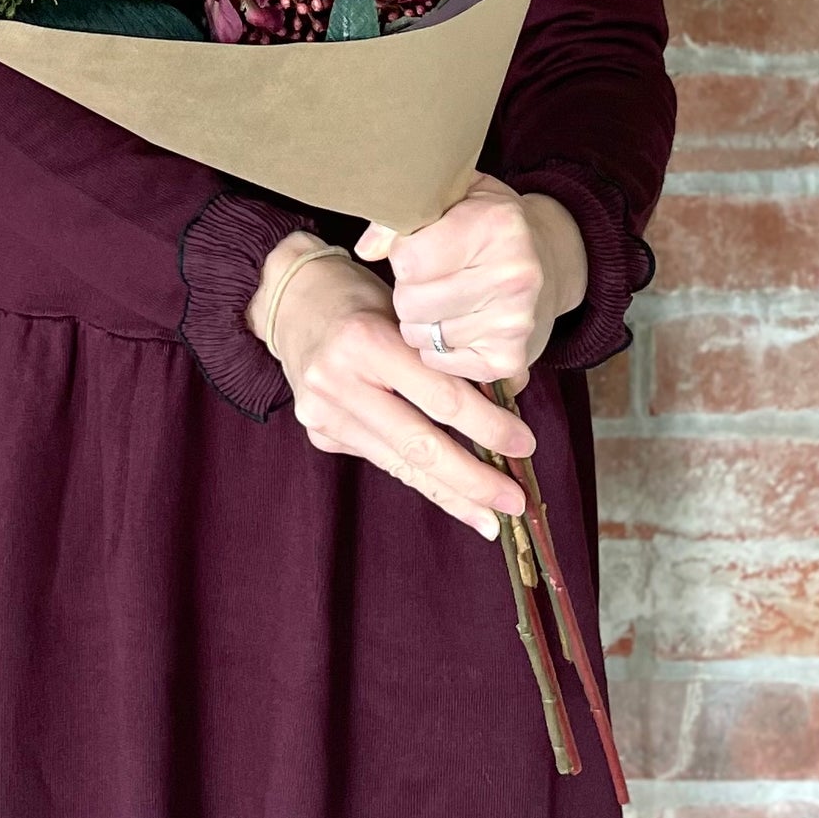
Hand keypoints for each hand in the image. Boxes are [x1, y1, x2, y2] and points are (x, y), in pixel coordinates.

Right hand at [247, 232, 536, 540]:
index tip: (525, 445)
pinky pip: (381, 459)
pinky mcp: (319, 433)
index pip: (439, 395)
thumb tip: (510, 395)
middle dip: (473, 479)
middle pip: (420, 444)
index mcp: (365, 340)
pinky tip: (450, 496)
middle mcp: (338, 380)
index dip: (487, 425)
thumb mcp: (405, 310)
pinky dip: (418, 477)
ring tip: (490, 519)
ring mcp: (323, 412)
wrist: (292, 301)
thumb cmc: (361, 298)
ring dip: (451, 495)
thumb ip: (445, 354)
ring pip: (400, 464)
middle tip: (515, 501)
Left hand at [355, 174, 587, 392]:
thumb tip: (368, 249)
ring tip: (442, 299)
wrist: (548, 259)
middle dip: (408, 290)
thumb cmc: (485, 222)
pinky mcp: (508, 358)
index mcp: (496, 223)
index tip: (417, 246)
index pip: (409, 258)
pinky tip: (456, 322)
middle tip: (429, 277)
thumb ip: (404, 213)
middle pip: (411, 302)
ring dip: (420, 320)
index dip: (402, 254)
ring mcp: (514, 321)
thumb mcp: (451, 196)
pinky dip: (437, 348)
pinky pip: (439, 362)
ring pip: (421, 335)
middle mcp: (513, 273)